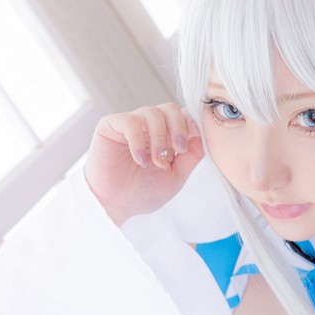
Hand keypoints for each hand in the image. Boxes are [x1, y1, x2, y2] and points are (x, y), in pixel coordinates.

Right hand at [84, 103, 203, 224]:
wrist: (116, 206)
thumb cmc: (144, 192)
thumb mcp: (177, 176)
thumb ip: (192, 155)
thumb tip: (203, 133)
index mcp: (166, 135)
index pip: (183, 116)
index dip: (191, 124)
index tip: (191, 144)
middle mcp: (149, 126)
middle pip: (170, 108)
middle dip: (178, 128)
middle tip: (179, 150)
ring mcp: (131, 124)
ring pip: (152, 112)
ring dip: (160, 138)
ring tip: (157, 162)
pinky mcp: (111, 125)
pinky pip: (130, 121)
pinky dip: (138, 139)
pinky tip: (139, 159)